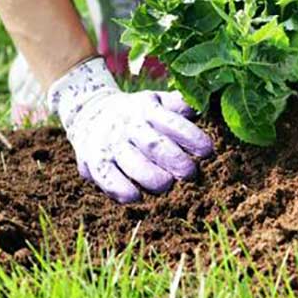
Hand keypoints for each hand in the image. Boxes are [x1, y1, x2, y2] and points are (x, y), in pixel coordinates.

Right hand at [47, 58, 213, 202]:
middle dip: (176, 161)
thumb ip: (178, 104)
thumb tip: (200, 108)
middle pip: (154, 145)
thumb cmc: (135, 111)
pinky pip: (106, 178)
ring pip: (132, 163)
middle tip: (190, 174)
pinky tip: (136, 197)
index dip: (192, 137)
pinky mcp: (93, 161)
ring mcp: (110, 144)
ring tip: (166, 185)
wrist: (89, 112)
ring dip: (152, 178)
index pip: (173, 123)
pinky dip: (122, 189)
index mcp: (148, 109)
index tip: (208, 151)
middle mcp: (128, 126)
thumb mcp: (156, 100)